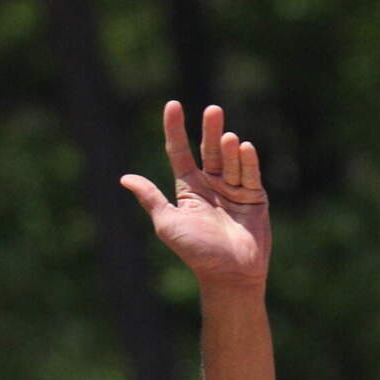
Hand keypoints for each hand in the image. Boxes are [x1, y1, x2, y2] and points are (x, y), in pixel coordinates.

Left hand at [122, 101, 270, 291]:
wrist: (228, 274)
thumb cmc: (195, 251)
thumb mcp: (167, 223)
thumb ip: (150, 198)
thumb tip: (125, 178)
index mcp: (188, 190)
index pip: (180, 153)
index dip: (175, 130)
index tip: (172, 105)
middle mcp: (211, 186)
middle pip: (209, 150)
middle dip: (210, 130)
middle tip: (213, 110)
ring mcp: (233, 190)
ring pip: (230, 161)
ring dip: (229, 149)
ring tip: (228, 139)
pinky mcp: (254, 197)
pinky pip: (250, 174)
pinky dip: (247, 161)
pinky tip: (243, 147)